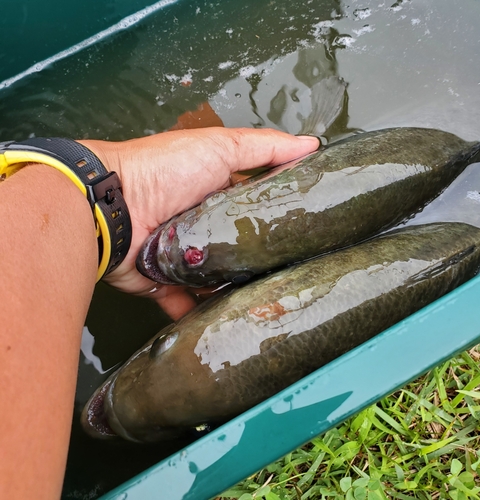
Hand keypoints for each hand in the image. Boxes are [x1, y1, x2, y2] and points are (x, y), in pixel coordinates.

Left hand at [79, 127, 318, 318]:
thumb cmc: (166, 170)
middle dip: (261, 264)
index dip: (278, 221)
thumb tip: (313, 145)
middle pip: (237, 250)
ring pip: (216, 282)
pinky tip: (228, 327)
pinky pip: (187, 305)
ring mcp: (183, 259)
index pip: (254, 210)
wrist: (111, 206)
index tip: (309, 237)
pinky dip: (201, 316)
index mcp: (215, 196)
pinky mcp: (164, 284)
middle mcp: (201, 228)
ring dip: (237, 293)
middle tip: (295, 281)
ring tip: (270, 310)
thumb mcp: (219, 148)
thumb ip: (264, 148)